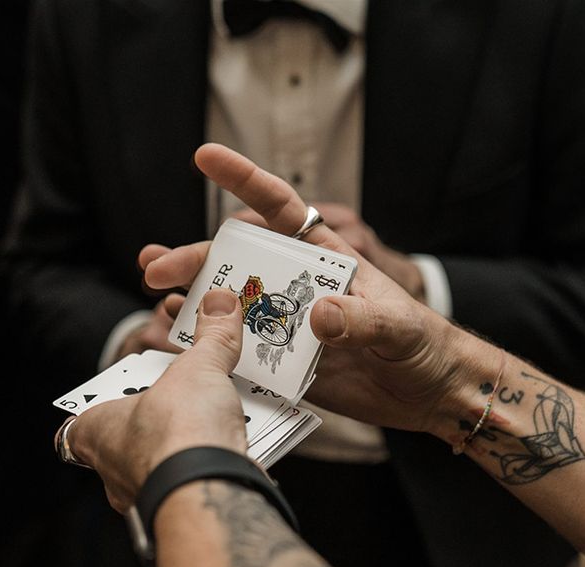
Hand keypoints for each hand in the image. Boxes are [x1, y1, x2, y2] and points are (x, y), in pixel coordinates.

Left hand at [60, 289, 247, 512]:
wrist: (211, 487)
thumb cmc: (179, 429)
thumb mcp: (198, 367)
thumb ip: (211, 337)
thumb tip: (220, 304)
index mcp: (98, 433)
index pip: (80, 424)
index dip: (103, 404)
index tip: (128, 389)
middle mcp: (115, 470)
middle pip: (129, 440)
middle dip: (159, 419)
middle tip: (183, 397)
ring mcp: (146, 494)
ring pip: (163, 463)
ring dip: (187, 442)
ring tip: (217, 416)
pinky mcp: (181, 506)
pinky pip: (192, 480)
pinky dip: (210, 462)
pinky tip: (233, 443)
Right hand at [140, 144, 476, 437]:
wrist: (428, 391)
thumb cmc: (422, 343)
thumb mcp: (398, 325)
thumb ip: (360, 318)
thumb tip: (316, 315)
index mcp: (326, 260)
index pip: (280, 210)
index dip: (244, 180)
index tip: (206, 157)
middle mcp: (299, 287)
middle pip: (239, 262)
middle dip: (197, 257)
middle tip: (155, 266)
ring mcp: (289, 326)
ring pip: (233, 306)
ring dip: (194, 299)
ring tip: (158, 298)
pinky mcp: (287, 364)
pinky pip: (242, 352)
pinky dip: (212, 348)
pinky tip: (186, 344)